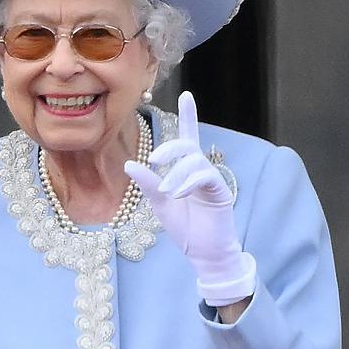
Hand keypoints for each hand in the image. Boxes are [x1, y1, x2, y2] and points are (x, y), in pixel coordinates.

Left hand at [124, 91, 255, 306]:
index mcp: (186, 170)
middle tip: (154, 159)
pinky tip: (179, 193)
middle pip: (188, 144)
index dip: (188, 115)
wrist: (203, 253)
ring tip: (167, 191)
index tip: (187, 94)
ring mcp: (212, 179)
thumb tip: (129, 163)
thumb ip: (148, 183)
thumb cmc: (184, 227)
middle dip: (170, 147)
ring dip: (177, 173)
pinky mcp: (220, 192)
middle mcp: (201, 170)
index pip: (187, 137)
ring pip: (194, 161)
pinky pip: (205, 176)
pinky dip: (189, 182)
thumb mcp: (159, 203)